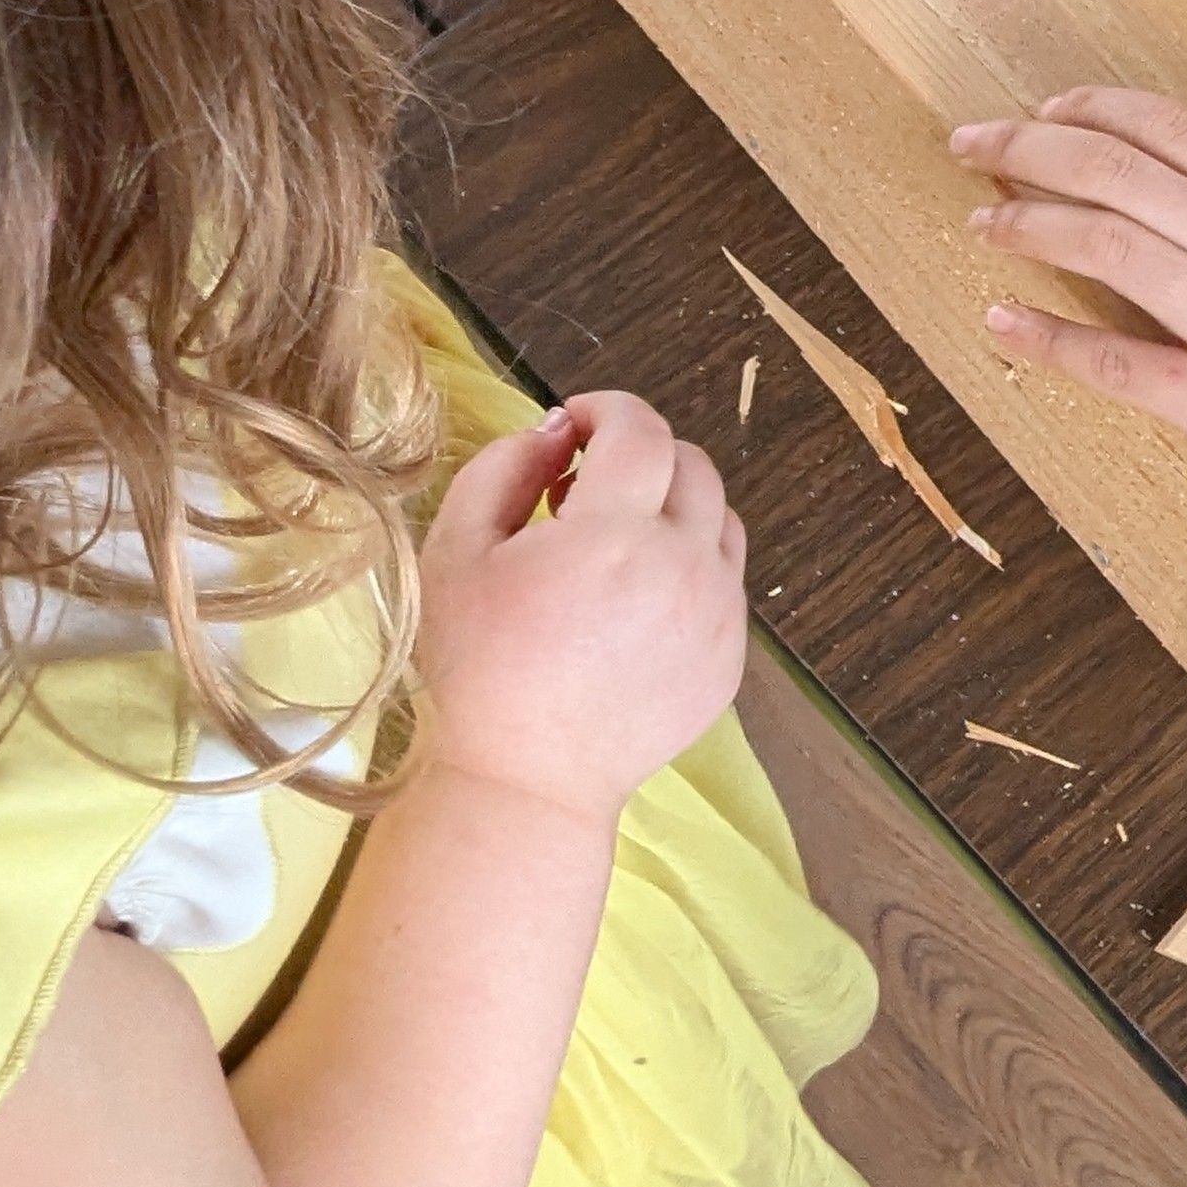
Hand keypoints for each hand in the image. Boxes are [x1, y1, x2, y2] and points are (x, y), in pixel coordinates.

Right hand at [411, 393, 746, 822]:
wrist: (527, 777)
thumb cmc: (480, 665)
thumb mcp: (456, 549)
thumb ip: (504, 467)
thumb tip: (556, 431)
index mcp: (616, 533)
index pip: (641, 428)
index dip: (605, 410)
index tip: (572, 429)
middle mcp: (684, 567)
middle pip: (692, 465)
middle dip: (640, 455)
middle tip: (583, 488)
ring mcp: (717, 615)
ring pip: (720, 520)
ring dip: (673, 508)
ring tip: (613, 544)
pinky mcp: (730, 659)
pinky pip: (726, 582)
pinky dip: (689, 567)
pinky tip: (634, 601)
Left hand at [949, 87, 1186, 547]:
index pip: (1171, 132)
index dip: (1096, 113)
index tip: (1047, 110)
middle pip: (1113, 177)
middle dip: (1027, 151)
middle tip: (970, 144)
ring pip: (1102, 251)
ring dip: (1026, 226)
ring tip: (978, 218)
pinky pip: (1118, 366)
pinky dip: (1049, 341)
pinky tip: (999, 320)